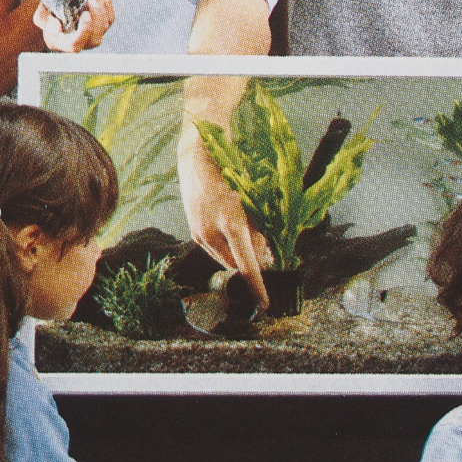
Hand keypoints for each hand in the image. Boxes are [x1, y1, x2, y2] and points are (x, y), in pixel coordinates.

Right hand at [33, 0, 114, 52]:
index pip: (76, 45)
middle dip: (97, 17)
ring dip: (102, 7)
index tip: (85, 14)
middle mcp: (81, 42)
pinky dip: (107, 4)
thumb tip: (57, 28)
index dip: (84, 31)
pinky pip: (110, 18)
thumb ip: (43, 21)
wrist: (59, 6)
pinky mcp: (102, 25)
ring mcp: (93, 35)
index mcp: (64, 43)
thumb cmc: (49, 14)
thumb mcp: (41, 15)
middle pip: (95, 38)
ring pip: (105, 26)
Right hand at [177, 123, 271, 308]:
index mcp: (232, 223)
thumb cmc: (234, 173)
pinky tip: (232, 230)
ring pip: (226, 259)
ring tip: (248, 235)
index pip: (247, 266)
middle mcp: (213, 232)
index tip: (265, 304)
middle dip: (252, 264)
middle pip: (237, 264)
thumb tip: (267, 254)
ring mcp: (200, 233)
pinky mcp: (194, 231)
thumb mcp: (254, 201)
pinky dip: (228, 247)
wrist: (199, 157)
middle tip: (266, 251)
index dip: (257, 287)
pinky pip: (215, 250)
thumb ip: (261, 230)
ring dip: (239, 255)